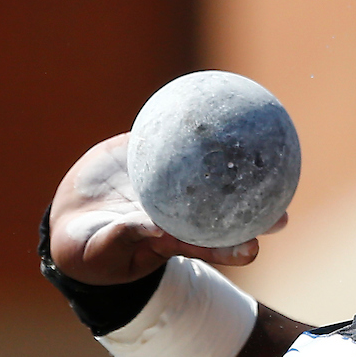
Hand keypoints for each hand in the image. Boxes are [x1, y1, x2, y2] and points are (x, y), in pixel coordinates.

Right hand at [49, 134, 285, 283]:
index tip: (255, 248)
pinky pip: (175, 142)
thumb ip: (127, 235)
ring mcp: (172, 187)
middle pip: (226, 213)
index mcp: (174, 240)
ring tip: (267, 147)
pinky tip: (208, 108)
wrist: (73, 221)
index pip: (211, 245)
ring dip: (238, 164)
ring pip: (211, 174)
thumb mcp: (105, 247)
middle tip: (281, 216)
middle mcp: (182, 213)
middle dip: (256, 214)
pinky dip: (190, 129)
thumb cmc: (91, 247)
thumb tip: (153, 226)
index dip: (234, 248)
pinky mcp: (154, 161)